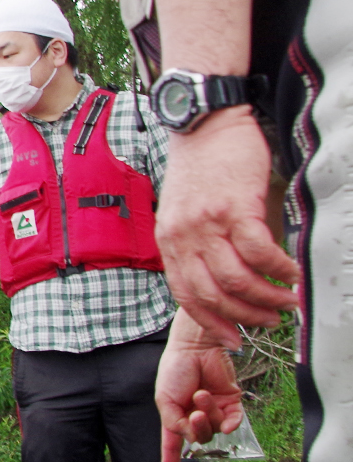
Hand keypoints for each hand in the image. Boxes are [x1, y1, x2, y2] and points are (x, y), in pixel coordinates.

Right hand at [156, 309, 245, 461]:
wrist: (196, 348)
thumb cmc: (175, 369)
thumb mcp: (165, 399)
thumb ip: (173, 422)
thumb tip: (190, 437)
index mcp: (175, 415)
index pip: (172, 443)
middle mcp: (195, 415)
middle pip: (199, 437)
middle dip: (197, 428)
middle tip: (195, 412)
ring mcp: (214, 410)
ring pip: (216, 429)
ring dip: (210, 415)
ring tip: (202, 394)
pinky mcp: (231, 402)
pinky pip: (234, 422)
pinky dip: (230, 422)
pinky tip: (227, 415)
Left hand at [159, 109, 298, 334]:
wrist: (204, 122)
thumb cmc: (201, 166)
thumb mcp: (185, 211)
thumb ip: (197, 245)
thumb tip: (225, 281)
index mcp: (168, 241)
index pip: (186, 295)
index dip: (212, 322)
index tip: (234, 338)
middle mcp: (182, 236)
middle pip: (213, 294)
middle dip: (245, 316)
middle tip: (271, 321)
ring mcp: (206, 223)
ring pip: (237, 279)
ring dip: (266, 297)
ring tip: (288, 302)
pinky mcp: (234, 208)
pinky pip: (260, 252)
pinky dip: (279, 269)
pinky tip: (292, 274)